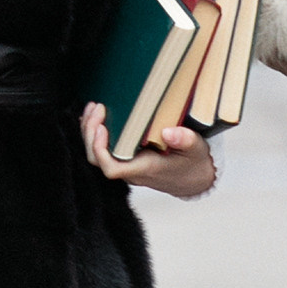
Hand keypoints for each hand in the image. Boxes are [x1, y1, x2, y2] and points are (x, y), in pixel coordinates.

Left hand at [82, 100, 216, 199]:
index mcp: (145, 169)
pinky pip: (103, 150)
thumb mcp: (196, 150)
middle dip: (90, 134)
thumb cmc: (193, 163)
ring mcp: (126, 166)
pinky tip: (95, 117)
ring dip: (90, 132)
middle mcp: (131, 170)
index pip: (112, 169)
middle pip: (97, 160)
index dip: (100, 150)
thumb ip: (185, 140)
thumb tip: (168, 132)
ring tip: (93, 108)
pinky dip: (95, 133)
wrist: (193, 179)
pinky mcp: (125, 159)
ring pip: (96, 156)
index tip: (102, 128)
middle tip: (97, 108)